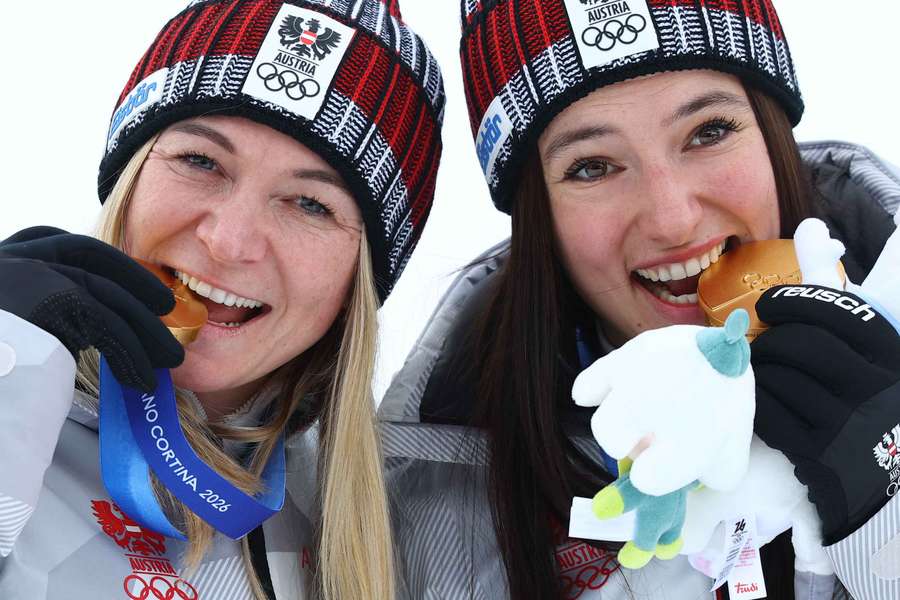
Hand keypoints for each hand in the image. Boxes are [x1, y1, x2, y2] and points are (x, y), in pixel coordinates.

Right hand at [0, 226, 183, 390]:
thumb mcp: (5, 329)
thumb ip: (31, 313)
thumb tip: (78, 328)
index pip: (47, 238)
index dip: (93, 258)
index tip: (125, 281)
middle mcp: (7, 259)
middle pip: (86, 255)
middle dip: (133, 281)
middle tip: (165, 309)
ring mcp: (25, 275)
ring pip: (103, 293)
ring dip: (143, 329)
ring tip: (168, 359)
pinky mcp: (48, 301)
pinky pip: (106, 322)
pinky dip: (131, 351)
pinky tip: (141, 377)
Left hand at [752, 284, 899, 543]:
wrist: (888, 479)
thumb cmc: (868, 396)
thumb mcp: (867, 343)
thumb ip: (834, 289)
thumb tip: (811, 226)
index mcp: (893, 354)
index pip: (837, 311)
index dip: (793, 302)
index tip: (769, 307)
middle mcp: (878, 387)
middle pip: (802, 346)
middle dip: (771, 343)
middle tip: (763, 349)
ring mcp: (851, 425)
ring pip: (780, 381)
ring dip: (759, 374)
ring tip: (761, 375)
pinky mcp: (823, 456)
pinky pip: (770, 417)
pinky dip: (757, 404)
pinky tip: (761, 401)